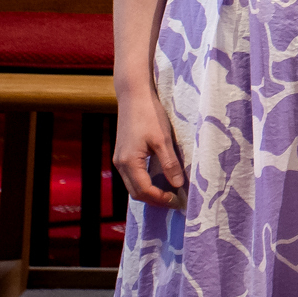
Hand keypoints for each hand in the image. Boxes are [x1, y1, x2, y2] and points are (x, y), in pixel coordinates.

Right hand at [113, 87, 184, 207]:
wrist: (133, 96)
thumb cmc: (149, 115)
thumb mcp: (163, 140)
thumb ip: (170, 164)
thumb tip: (178, 185)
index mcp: (129, 162)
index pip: (144, 191)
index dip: (161, 199)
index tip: (178, 200)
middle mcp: (120, 164)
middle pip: (136, 192)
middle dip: (155, 200)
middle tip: (175, 201)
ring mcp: (119, 160)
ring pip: (133, 186)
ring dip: (150, 192)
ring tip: (170, 193)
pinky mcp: (122, 155)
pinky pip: (132, 177)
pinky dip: (145, 183)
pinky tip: (159, 181)